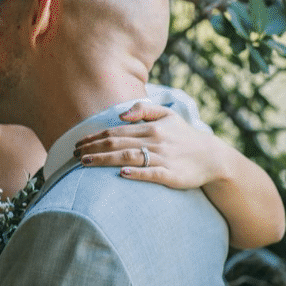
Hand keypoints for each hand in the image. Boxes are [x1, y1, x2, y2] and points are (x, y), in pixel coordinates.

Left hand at [73, 101, 219, 188]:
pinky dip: (136, 173)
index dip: (95, 137)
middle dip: (92, 149)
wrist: (212, 157)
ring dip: (104, 160)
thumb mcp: (167, 115)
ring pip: (128, 157)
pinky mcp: (171, 175)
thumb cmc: (184, 136)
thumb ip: (143, 110)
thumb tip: (120, 114)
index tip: (77, 143)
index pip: (115, 132)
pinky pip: (151, 173)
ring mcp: (163, 159)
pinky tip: (121, 173)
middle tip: (73, 154)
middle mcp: (154, 141)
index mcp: (150, 128)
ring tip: (85, 163)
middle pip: (117, 144)